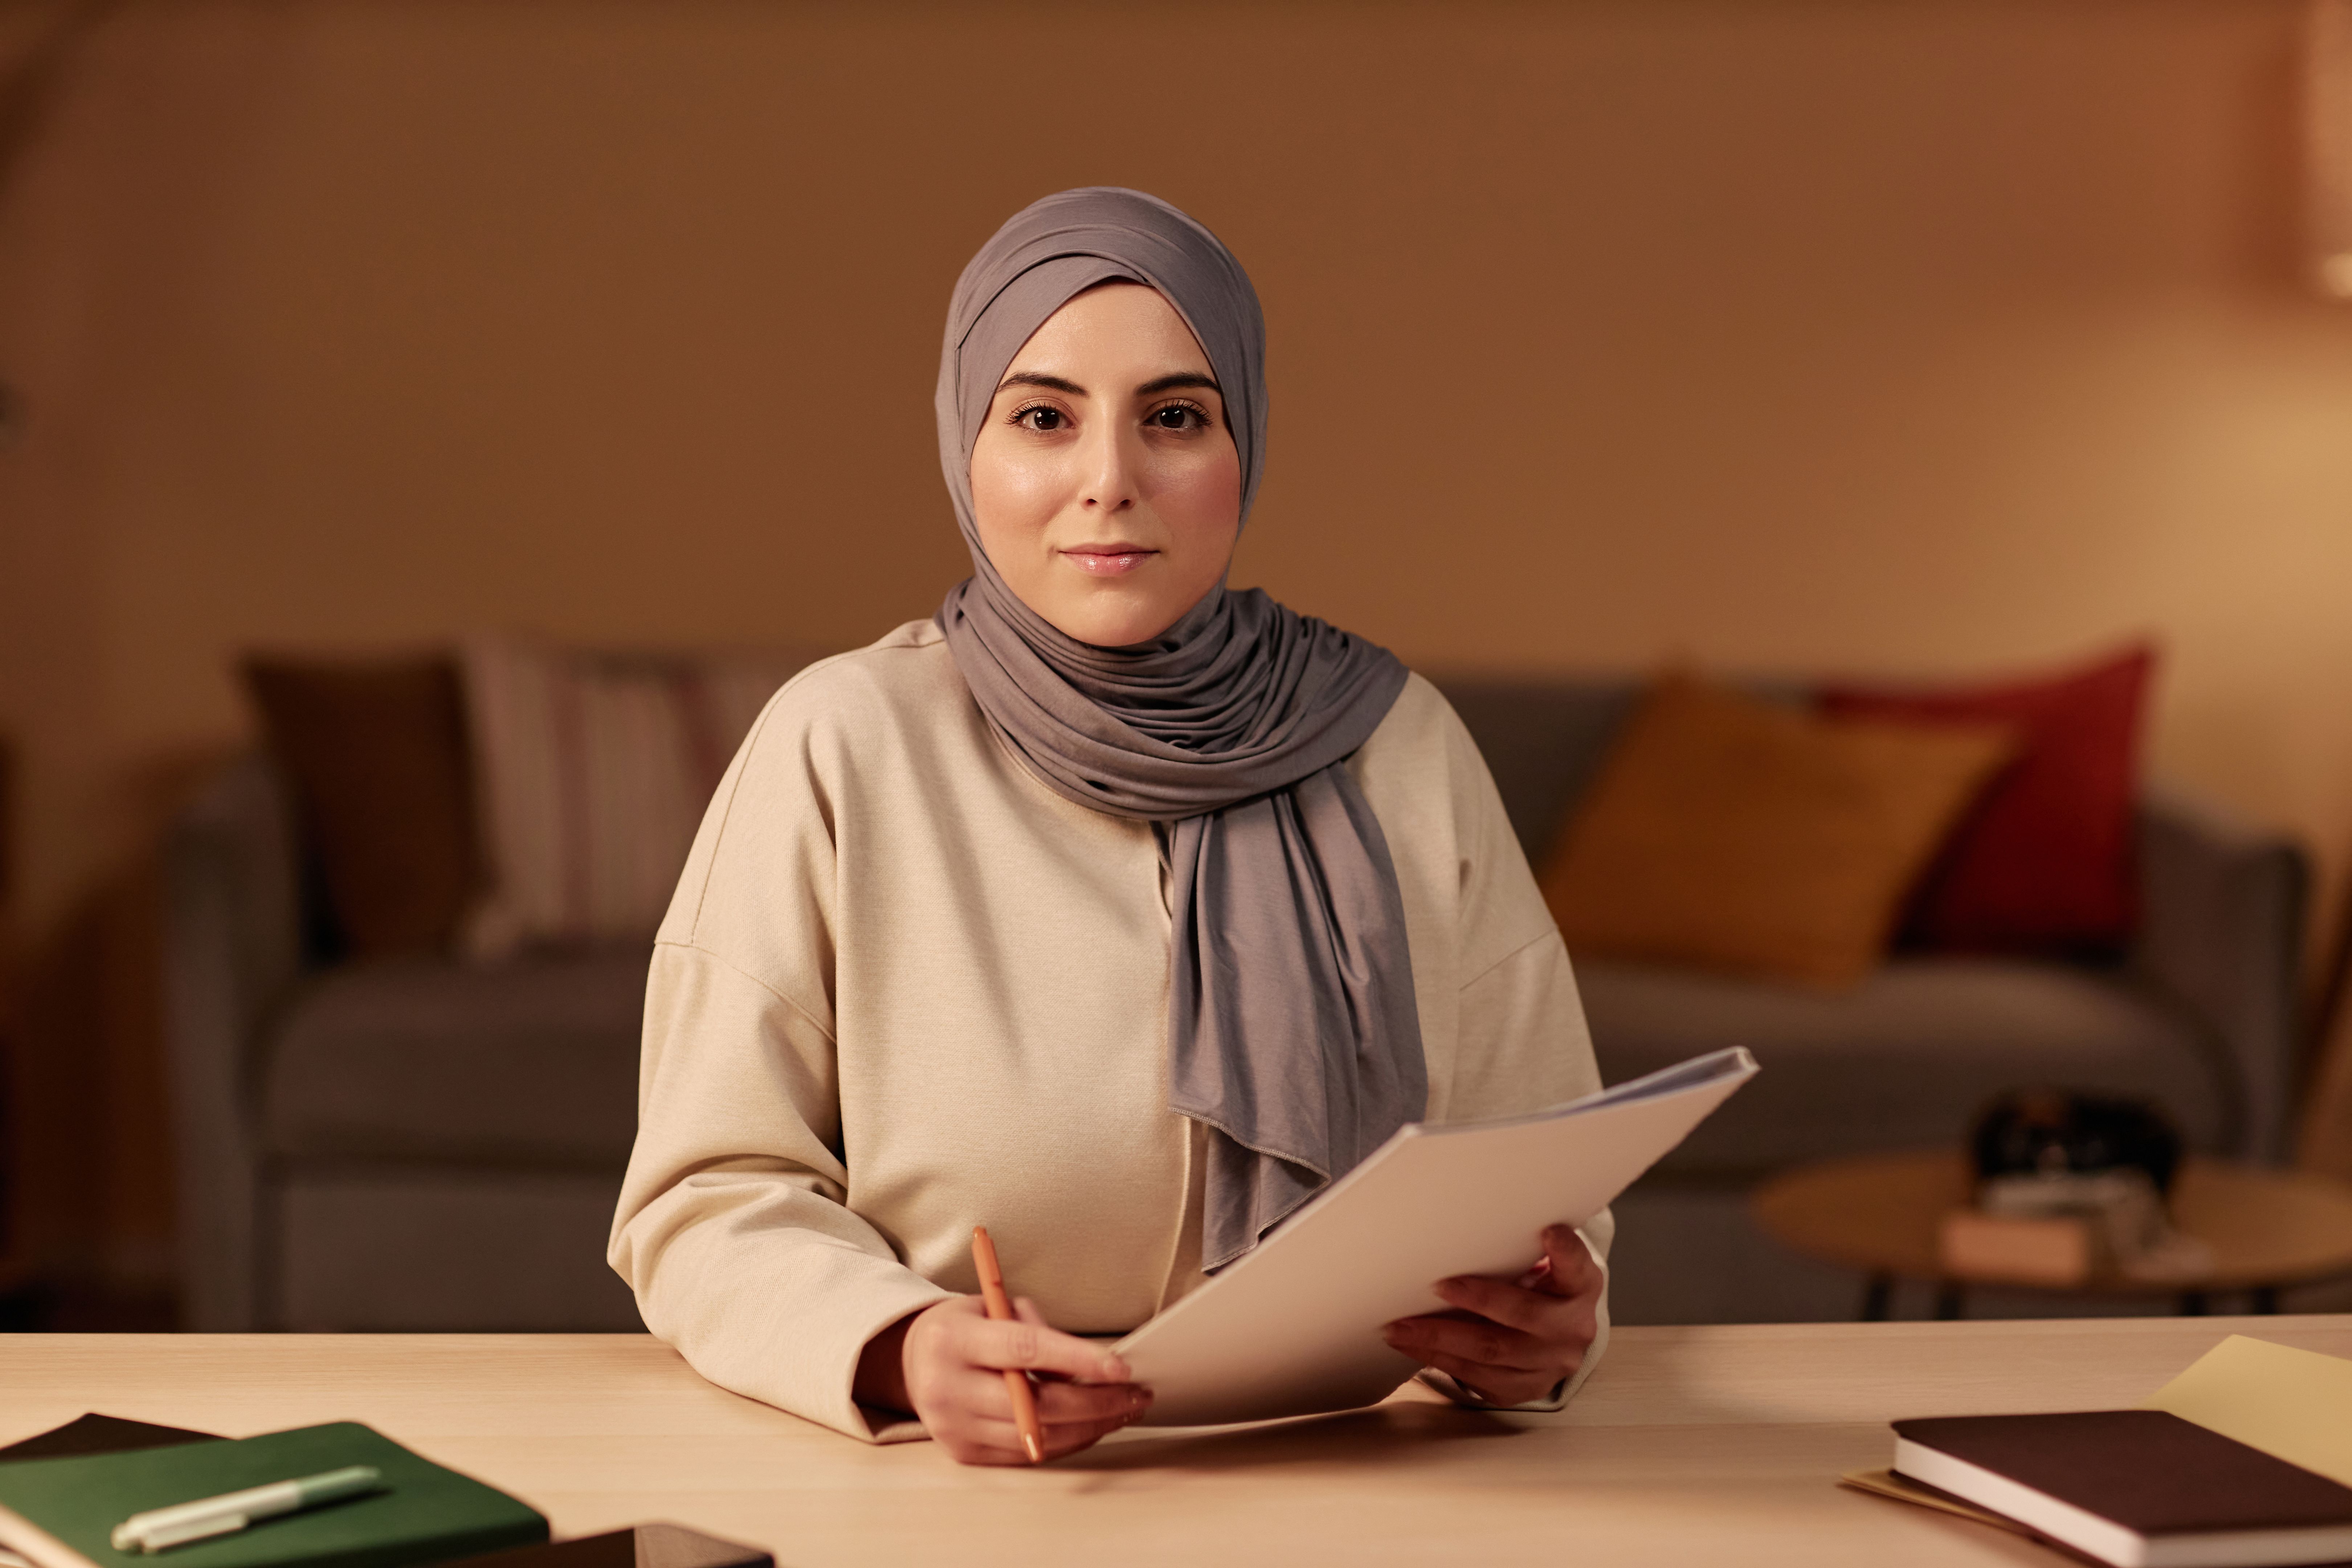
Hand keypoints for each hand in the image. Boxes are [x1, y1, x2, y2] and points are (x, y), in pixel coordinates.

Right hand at [855, 1295, 1150, 1464]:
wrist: (913, 1363)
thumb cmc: (965, 1328)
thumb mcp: (994, 1306)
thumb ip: (1037, 1330)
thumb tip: (1087, 1367)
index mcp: (954, 1340)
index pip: (1024, 1350)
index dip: (1077, 1358)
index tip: (1120, 1366)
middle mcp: (948, 1388)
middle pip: (1036, 1405)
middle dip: (1096, 1403)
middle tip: (1136, 1393)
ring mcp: (953, 1428)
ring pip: (1039, 1437)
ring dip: (1091, 1426)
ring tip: (1124, 1409)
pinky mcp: (964, 1454)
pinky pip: (1029, 1454)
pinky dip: (1067, 1440)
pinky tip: (1092, 1425)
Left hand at [1380, 1223, 1601, 1406]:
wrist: (1558, 1338)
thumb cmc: (1541, 1288)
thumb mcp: (1546, 1264)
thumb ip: (1521, 1250)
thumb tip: (1463, 1229)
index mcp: (1580, 1287)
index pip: (1576, 1266)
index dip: (1564, 1250)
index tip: (1548, 1232)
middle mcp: (1572, 1328)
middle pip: (1521, 1314)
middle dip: (1474, 1301)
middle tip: (1434, 1287)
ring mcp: (1550, 1364)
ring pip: (1491, 1354)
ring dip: (1439, 1340)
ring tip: (1400, 1328)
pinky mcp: (1525, 1388)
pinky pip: (1479, 1379)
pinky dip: (1442, 1362)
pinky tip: (1415, 1348)